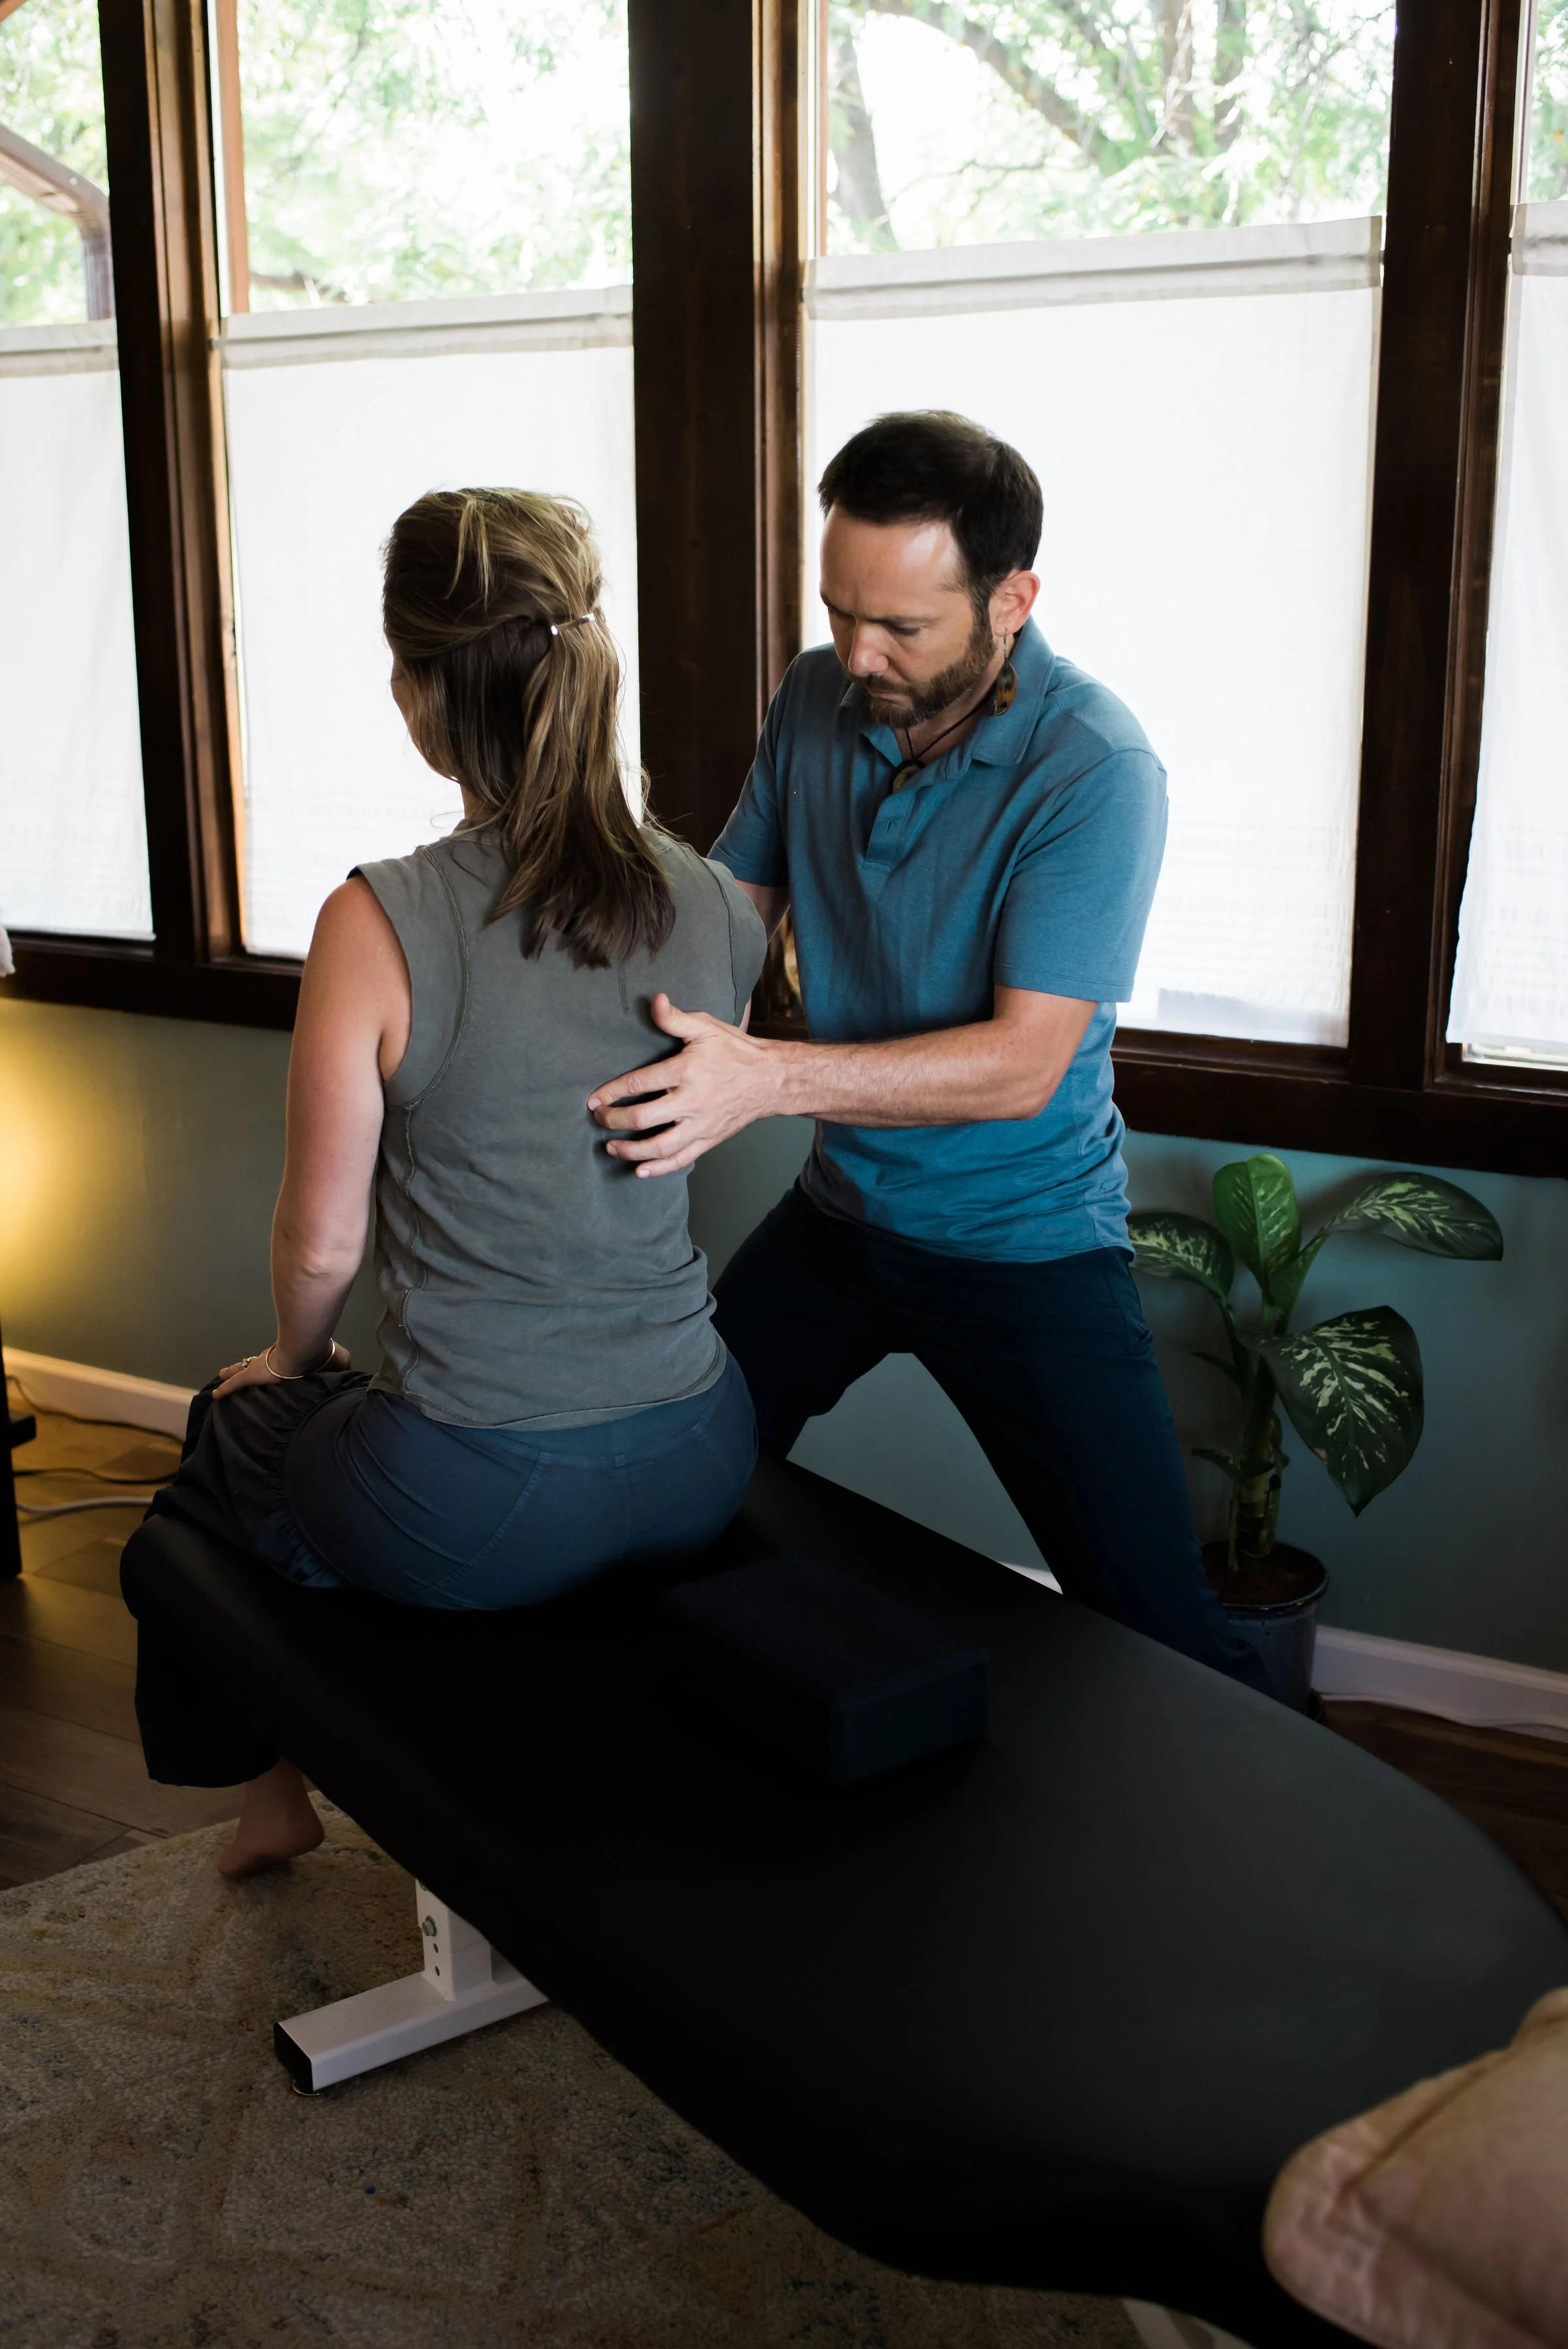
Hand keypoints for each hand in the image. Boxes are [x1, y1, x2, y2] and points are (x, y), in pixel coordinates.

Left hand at [213, 1340, 348, 1398]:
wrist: (305, 1352)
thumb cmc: (321, 1356)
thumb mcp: (340, 1360)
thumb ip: (342, 1365)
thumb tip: (351, 1370)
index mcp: (292, 1357)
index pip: (281, 1359)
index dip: (275, 1362)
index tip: (273, 1365)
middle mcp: (274, 1359)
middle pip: (257, 1363)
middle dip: (249, 1365)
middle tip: (240, 1368)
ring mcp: (261, 1367)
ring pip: (243, 1369)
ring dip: (233, 1372)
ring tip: (224, 1373)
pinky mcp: (252, 1375)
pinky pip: (236, 1383)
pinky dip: (226, 1388)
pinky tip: (217, 1393)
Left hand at [587, 994, 778, 1175]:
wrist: (772, 1079)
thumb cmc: (736, 1050)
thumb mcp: (706, 1027)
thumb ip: (676, 1019)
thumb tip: (655, 1000)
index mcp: (688, 1071)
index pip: (640, 1083)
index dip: (612, 1092)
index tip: (594, 1099)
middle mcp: (693, 1101)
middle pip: (644, 1118)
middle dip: (615, 1120)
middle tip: (600, 1118)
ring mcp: (702, 1125)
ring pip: (660, 1146)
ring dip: (631, 1150)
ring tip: (611, 1147)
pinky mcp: (710, 1140)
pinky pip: (682, 1159)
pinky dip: (659, 1168)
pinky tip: (640, 1170)